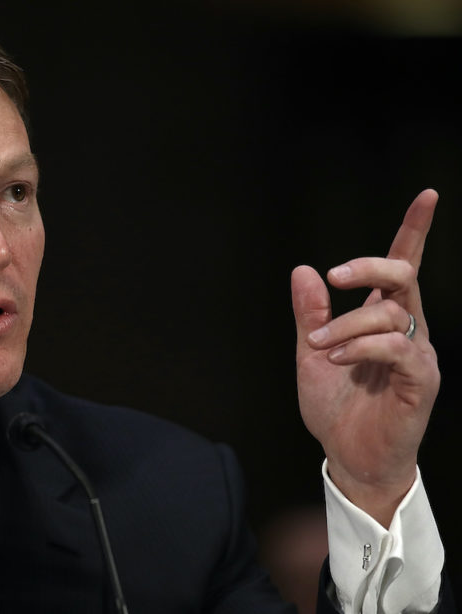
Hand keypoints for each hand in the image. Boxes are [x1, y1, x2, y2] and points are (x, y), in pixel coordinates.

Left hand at [291, 189, 440, 527]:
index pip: (402, 267)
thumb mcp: (312, 354)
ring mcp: (415, 354)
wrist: (349, 457)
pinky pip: (396, 348)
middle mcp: (405, 330)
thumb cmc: (337, 409)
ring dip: (346, 325)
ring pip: (391, 314)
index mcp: (382, 319)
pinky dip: (361, 347)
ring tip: (321, 348)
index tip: (426, 195)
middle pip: (403, 277)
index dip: (414, 231)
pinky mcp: (420, 381)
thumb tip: (303, 270)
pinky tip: (337, 359)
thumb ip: (310, 314)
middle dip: (371, 266)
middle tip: (336, 274)